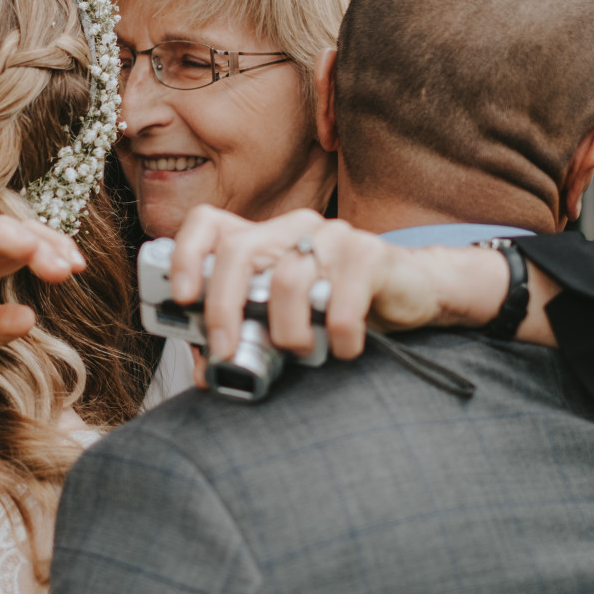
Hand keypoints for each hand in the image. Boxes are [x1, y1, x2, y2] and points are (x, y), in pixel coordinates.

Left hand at [167, 206, 518, 363]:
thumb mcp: (283, 319)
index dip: (186, 255)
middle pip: (239, 251)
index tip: (183, 297)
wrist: (410, 293)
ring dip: (287, 331)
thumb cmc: (338, 306)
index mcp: (263, 238)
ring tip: (301, 352)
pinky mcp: (368, 253)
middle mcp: (292, 227)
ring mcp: (330, 235)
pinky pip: (340, 302)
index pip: (208, 223)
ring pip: (287, 280)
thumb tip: (204, 370)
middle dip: (223, 307)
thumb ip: (244, 335)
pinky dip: (337, 337)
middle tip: (226, 351)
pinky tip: (343, 349)